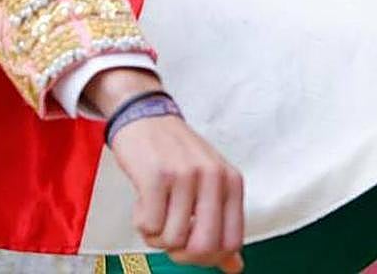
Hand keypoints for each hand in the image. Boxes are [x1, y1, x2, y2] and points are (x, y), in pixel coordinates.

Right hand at [86, 69, 244, 271]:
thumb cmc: (177, 156)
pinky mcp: (156, 176)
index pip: (231, 242)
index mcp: (230, 182)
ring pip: (171, 240)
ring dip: (156, 235)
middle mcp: (213, 177)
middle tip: (169, 235)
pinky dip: (142, 223)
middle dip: (181, 253)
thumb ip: (222, 224)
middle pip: (202, 247)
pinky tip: (144, 201)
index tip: (191, 246)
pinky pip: (149, 226)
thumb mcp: (209, 185)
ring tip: (155, 210)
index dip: (209, 257)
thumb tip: (235, 266)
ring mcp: (185, 175)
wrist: (147, 118)